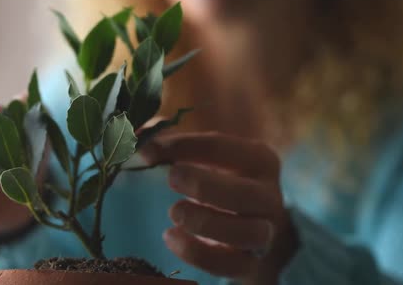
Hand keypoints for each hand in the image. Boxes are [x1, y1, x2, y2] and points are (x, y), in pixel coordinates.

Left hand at [142, 132, 298, 283]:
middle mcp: (268, 196)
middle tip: (171, 178)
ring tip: (174, 212)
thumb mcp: (205, 160)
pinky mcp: (251, 263)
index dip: (184, 146)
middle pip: (246, 194)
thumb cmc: (220, 182)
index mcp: (258, 159)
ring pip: (248, 233)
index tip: (148, 150)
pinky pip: (231, 264)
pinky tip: (171, 237)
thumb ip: (172, 147)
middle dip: (205, 186)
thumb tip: (134, 137)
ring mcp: (265, 232)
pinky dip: (199, 254)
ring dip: (206, 223)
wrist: (251, 225)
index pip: (223, 148)